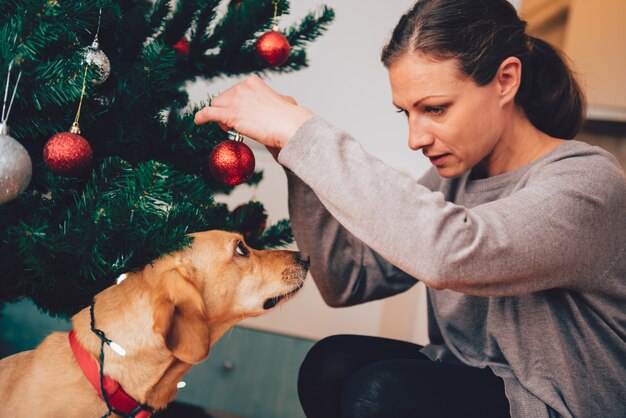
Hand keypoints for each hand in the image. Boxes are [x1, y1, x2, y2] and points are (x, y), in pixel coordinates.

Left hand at [194, 75, 313, 149]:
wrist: (289, 125)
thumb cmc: (290, 117)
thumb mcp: (285, 101)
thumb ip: (278, 99)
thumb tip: (282, 100)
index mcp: (252, 82)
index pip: (234, 91)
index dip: (236, 104)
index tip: (243, 114)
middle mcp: (241, 87)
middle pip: (223, 98)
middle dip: (228, 110)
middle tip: (238, 123)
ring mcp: (235, 100)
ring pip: (216, 106)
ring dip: (220, 116)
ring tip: (230, 127)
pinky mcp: (230, 114)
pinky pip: (208, 113)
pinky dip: (201, 117)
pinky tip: (198, 121)